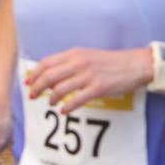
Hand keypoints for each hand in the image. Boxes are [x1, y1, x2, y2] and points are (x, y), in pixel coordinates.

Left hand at [25, 47, 150, 114]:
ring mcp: (89, 76)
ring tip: (51, 104)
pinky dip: (67, 107)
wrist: (136, 64)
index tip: (28, 83)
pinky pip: (76, 100)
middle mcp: (79, 63)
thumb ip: (71, 63)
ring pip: (59, 89)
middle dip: (37, 88)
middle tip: (33, 97)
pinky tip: (65, 111)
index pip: (46, 63)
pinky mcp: (99, 88)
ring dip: (51, 99)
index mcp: (75, 53)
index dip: (34, 74)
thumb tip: (52, 76)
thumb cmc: (113, 62)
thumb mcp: (89, 56)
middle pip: (49, 77)